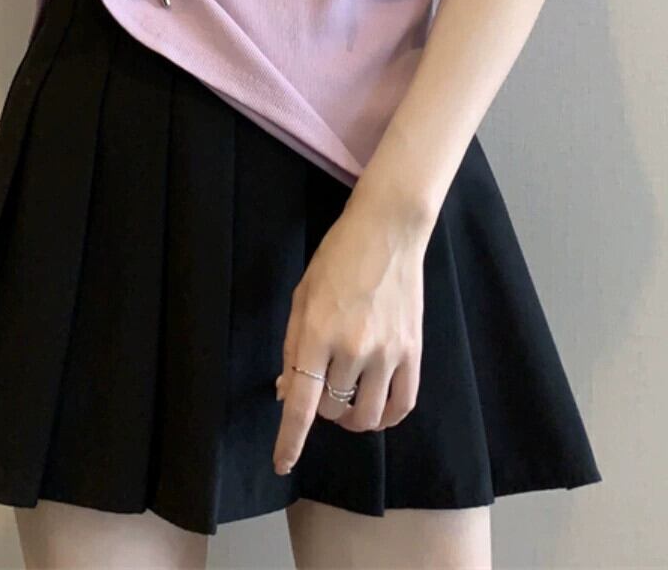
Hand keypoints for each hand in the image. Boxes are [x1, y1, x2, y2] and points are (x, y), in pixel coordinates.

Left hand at [272, 191, 429, 474]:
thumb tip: (285, 393)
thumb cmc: (336, 259)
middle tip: (321, 386)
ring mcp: (388, 351)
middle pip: (333, 411)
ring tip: (348, 400)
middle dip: (321, 409)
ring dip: (352, 417)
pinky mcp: (413, 350)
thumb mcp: (302, 297)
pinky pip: (402, 405)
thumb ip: (293, 348)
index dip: (290, 440)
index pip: (302, 404)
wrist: (387, 231)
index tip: (282, 464)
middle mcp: (353, 348)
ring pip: (367, 416)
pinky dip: (386, 416)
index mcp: (317, 332)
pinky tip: (376, 408)